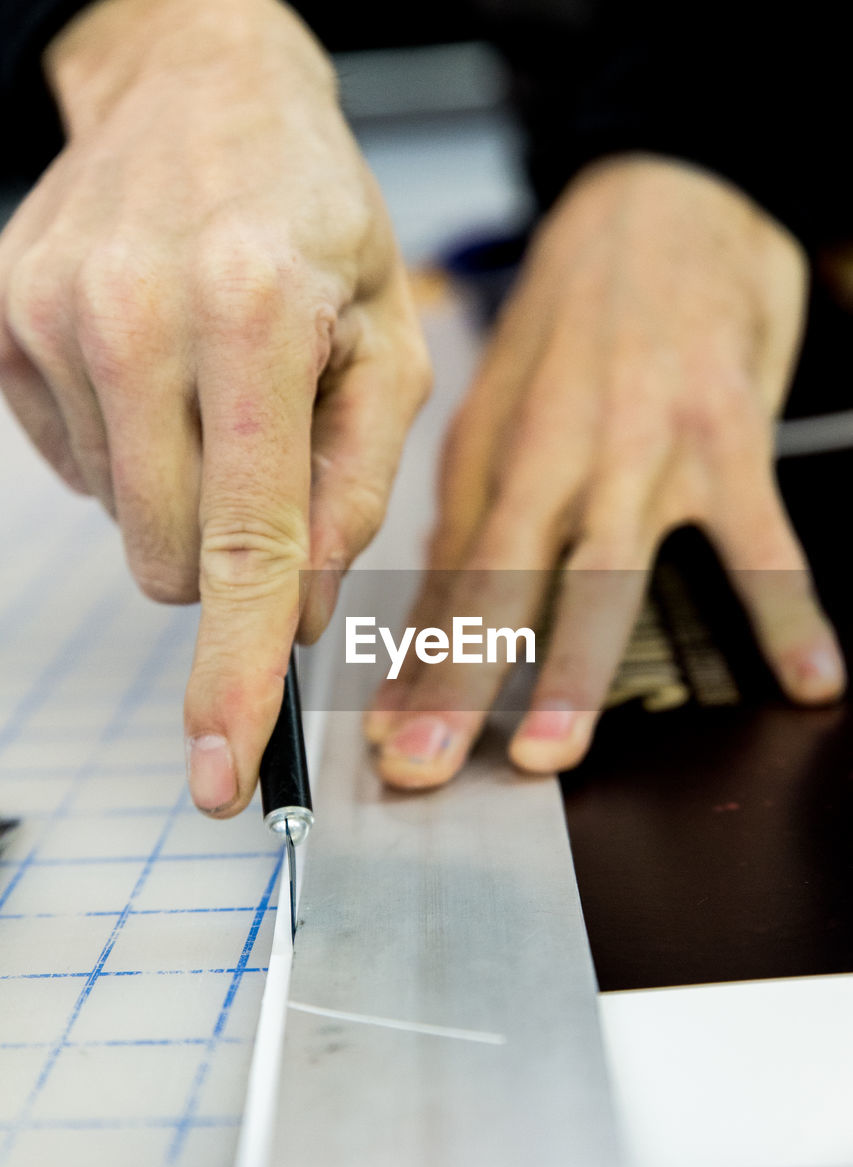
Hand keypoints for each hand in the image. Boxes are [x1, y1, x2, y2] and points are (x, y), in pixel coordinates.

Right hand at [0, 0, 429, 813]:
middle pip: (173, 562)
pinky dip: (125, 451)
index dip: (234, 674)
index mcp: (255, 313)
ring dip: (178, 496)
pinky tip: (152, 372)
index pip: (248, 543)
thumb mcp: (389, 338)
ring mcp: (48, 316)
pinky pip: (73, 468)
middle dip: (230, 558)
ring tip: (208, 391)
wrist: (196, 87)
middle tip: (260, 458)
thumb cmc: (315, 215)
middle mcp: (135, 314)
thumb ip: (358, 484)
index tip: (222, 770)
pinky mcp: (0, 321)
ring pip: (123, 523)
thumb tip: (304, 605)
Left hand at [366, 155, 844, 787]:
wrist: (663, 199)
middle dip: (452, 682)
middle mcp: (558, 457)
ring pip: (603, 574)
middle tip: (417, 763)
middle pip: (498, 585)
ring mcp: (644, 448)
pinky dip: (786, 610)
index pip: (446, 577)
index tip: (380, 733)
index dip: (411, 659)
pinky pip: (761, 537)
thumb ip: (481, 503)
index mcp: (499, 454)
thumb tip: (442, 593)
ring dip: (571, 669)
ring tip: (549, 753)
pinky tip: (809, 678)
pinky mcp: (728, 433)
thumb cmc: (579, 316)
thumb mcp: (505, 401)